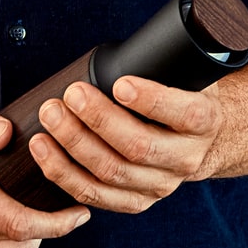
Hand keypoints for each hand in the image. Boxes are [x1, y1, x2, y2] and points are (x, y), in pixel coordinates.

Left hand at [29, 76, 222, 212]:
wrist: (201, 140)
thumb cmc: (182, 95)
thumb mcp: (186, 75)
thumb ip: (162, 64)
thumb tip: (126, 46)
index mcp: (204, 122)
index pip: (184, 114)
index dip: (152, 101)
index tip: (120, 84)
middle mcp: (185, 158)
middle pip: (139, 146)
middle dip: (99, 119)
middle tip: (71, 94)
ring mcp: (160, 185)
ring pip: (112, 172)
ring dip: (74, 143)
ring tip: (50, 115)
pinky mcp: (135, 201)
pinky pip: (94, 194)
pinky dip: (63, 172)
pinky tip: (43, 149)